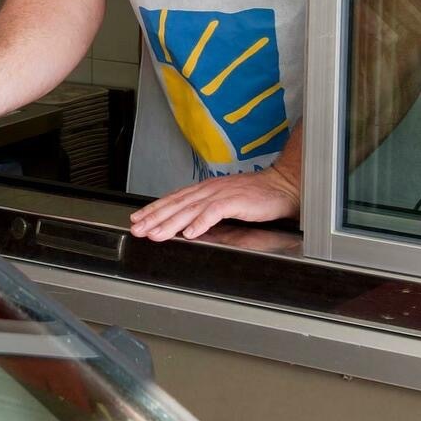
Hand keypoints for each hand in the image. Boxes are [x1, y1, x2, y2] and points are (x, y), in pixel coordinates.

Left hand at [129, 135, 301, 240]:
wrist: (283, 186)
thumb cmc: (256, 195)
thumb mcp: (225, 201)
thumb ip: (205, 209)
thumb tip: (186, 223)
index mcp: (204, 189)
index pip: (173, 199)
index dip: (153, 209)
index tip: (137, 219)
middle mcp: (209, 190)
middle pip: (176, 204)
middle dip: (154, 217)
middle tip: (138, 229)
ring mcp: (221, 194)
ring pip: (189, 209)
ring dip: (171, 223)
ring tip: (156, 234)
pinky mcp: (236, 201)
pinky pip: (214, 212)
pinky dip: (200, 223)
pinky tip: (189, 233)